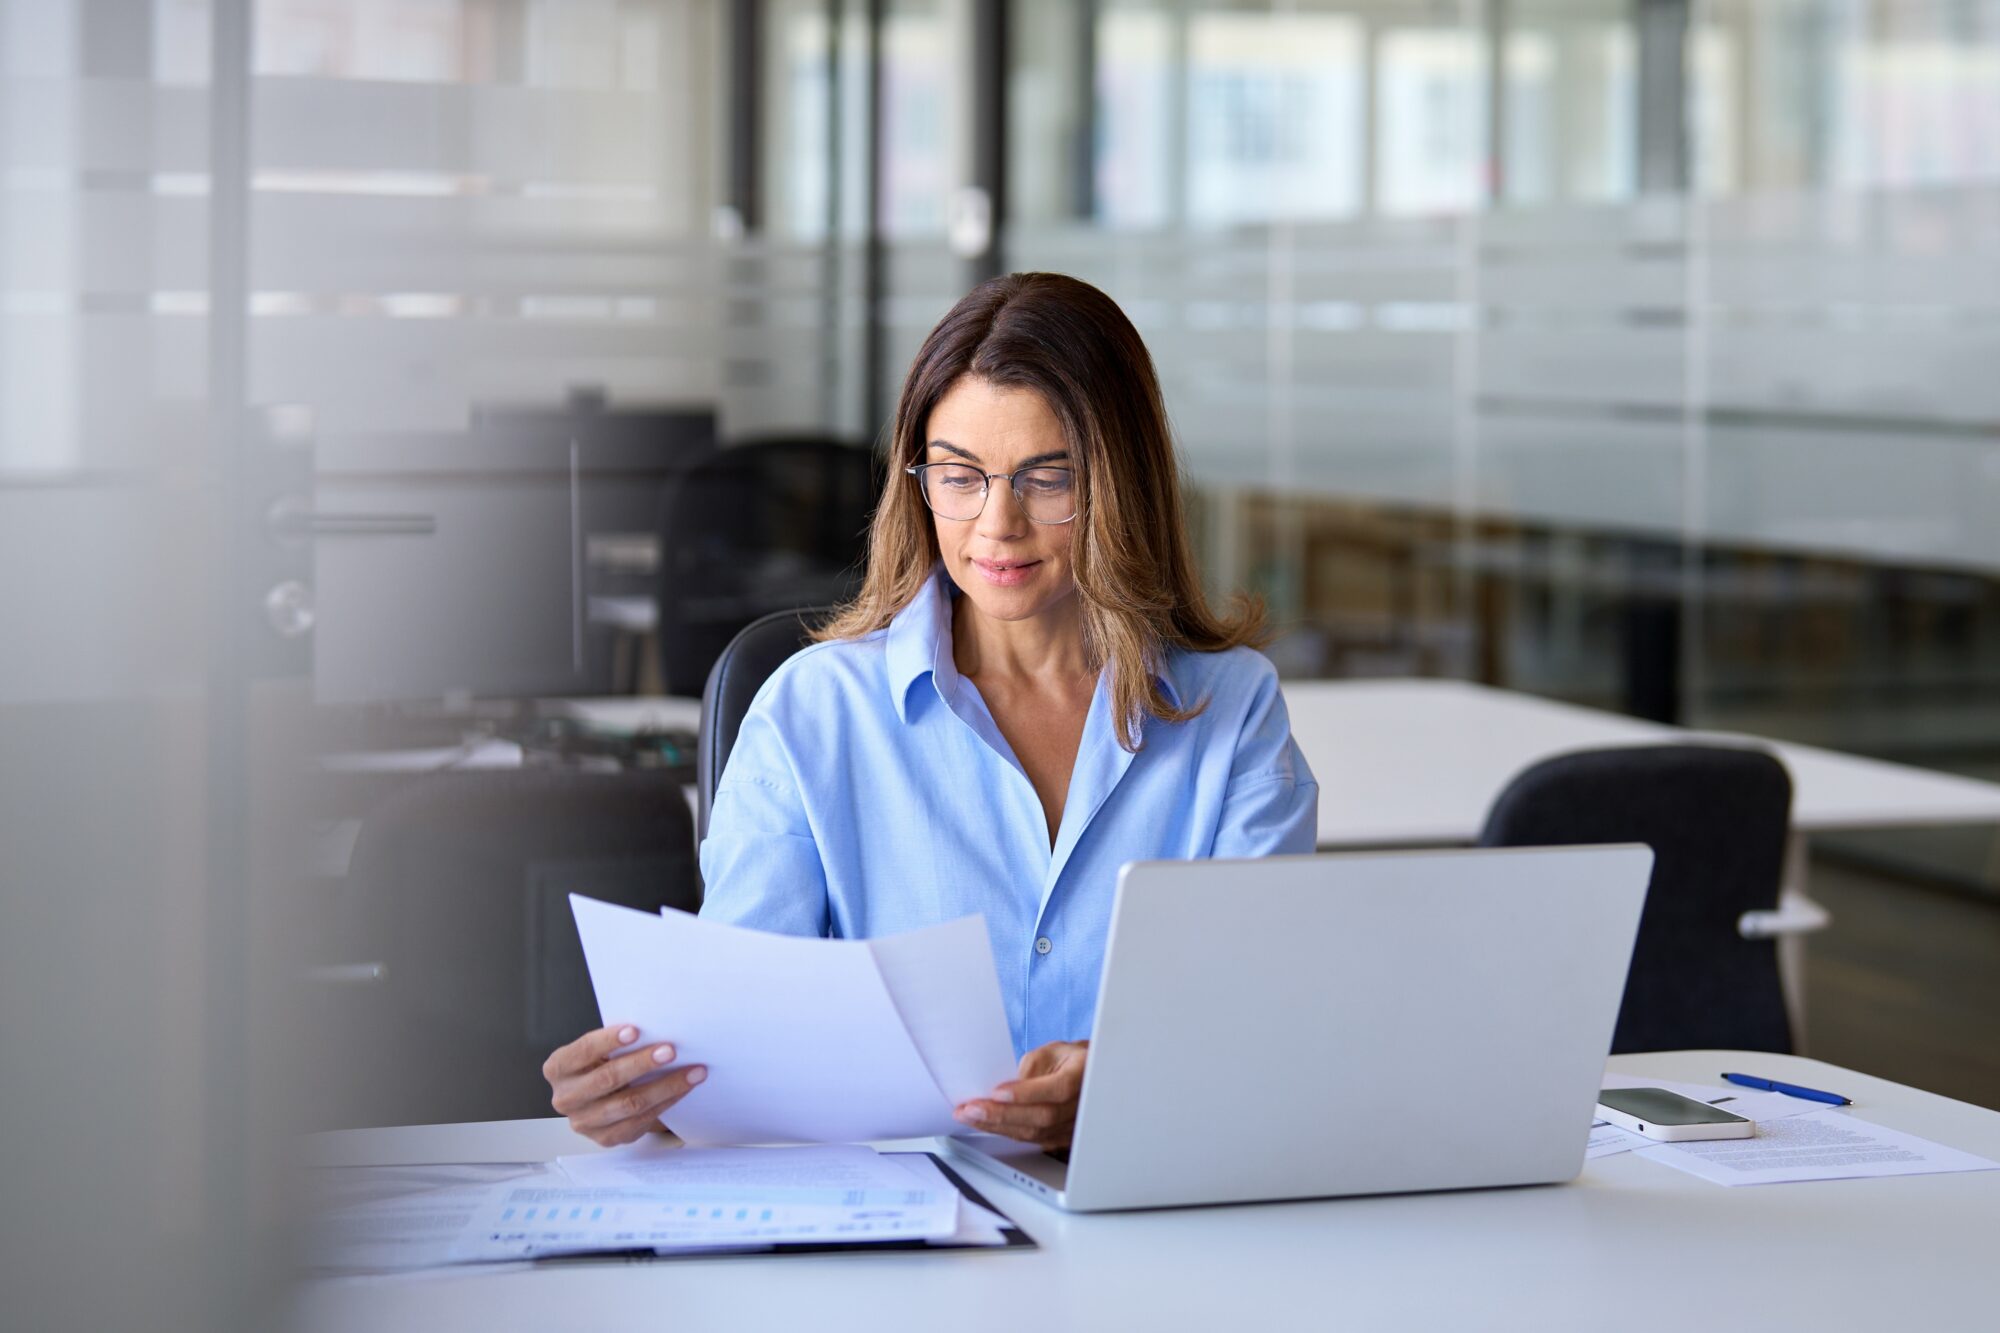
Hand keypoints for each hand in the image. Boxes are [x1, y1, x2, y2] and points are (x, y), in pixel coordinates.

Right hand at [542, 1024, 707, 1147]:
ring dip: (665, 1086)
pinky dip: (666, 1102)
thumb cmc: (600, 1065)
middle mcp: (565, 1097)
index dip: (607, 1041)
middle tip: (671, 1051)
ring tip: (691, 1072)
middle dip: (642, 1063)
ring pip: (629, 1103)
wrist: (596, 1100)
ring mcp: (584, 1122)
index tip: (635, 1030)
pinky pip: (640, 1121)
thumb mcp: (597, 1052)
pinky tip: (683, 1089)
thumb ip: (615, 1043)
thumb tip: (655, 1028)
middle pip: (607, 1079)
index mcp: (558, 1068)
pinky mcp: (605, 1138)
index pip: (582, 1051)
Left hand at [952, 1040, 1088, 1150]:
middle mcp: (1082, 1104)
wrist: (1088, 1077)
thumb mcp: (1052, 1051)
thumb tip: (1003, 1089)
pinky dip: (1005, 1132)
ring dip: (997, 1126)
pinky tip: (985, 1125)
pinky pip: (1031, 1139)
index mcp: (1083, 1075)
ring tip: (969, 1116)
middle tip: (972, 1108)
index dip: (1027, 1093)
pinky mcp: (1059, 1138)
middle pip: (1043, 1116)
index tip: (997, 1091)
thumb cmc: (1069, 1060)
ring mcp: (1073, 1126)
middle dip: (1002, 1114)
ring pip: (1034, 1133)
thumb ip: (1031, 1068)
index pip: (1058, 1089)